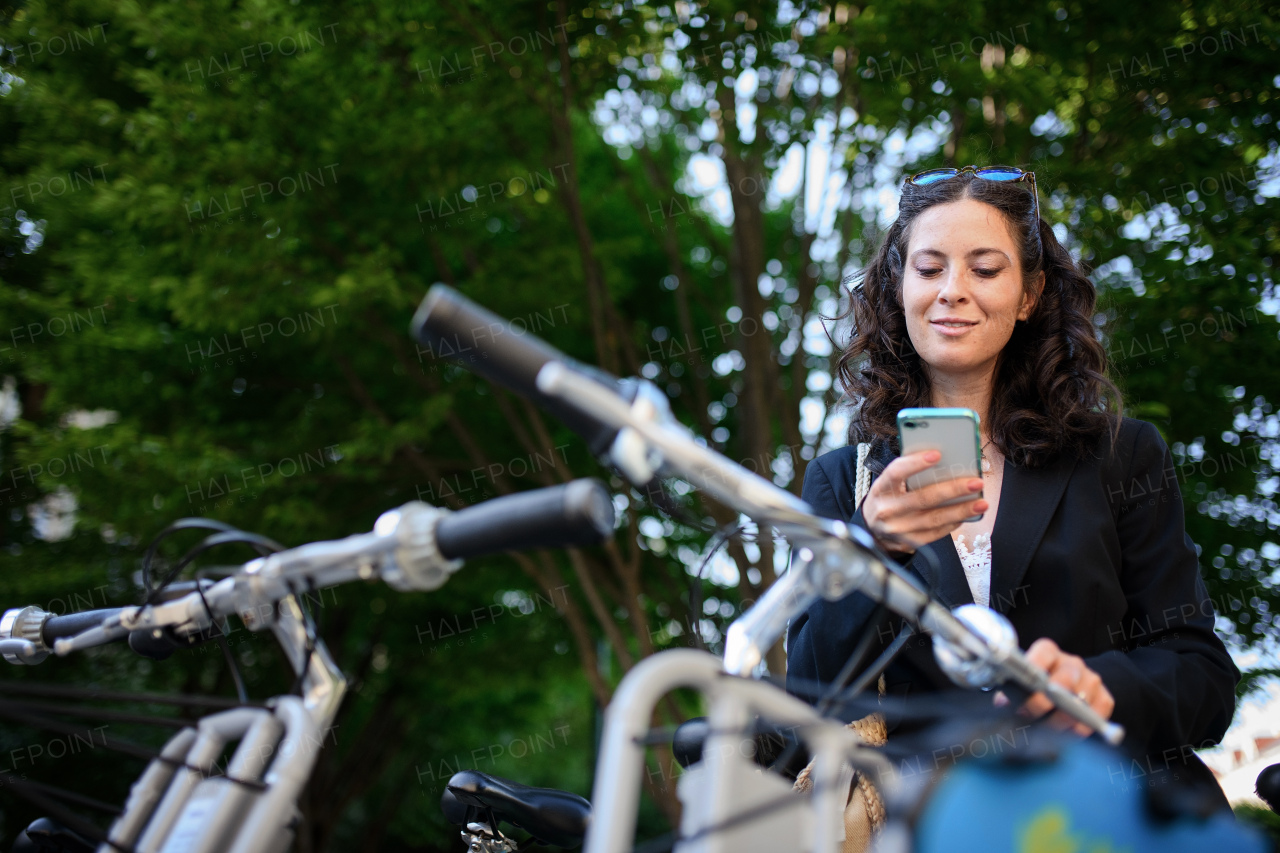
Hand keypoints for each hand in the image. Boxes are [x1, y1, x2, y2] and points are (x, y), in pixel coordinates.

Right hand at [859, 450, 987, 554]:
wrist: (872, 531)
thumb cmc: (887, 499)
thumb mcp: (888, 484)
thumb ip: (908, 474)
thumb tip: (942, 461)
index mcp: (881, 489)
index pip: (896, 472)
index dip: (915, 463)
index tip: (937, 454)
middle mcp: (887, 510)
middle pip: (923, 498)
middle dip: (952, 489)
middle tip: (975, 482)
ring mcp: (898, 529)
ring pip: (934, 518)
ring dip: (961, 510)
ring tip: (981, 503)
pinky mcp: (909, 542)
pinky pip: (936, 533)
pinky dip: (953, 523)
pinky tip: (966, 515)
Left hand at [1018, 638, 1115, 736]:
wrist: (1066, 689)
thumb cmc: (1035, 687)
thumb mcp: (1020, 683)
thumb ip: (1011, 689)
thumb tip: (1003, 703)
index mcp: (1048, 652)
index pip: (1042, 654)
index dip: (1030, 675)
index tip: (1016, 697)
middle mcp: (1072, 662)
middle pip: (1064, 680)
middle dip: (1043, 703)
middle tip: (1027, 717)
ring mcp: (1091, 679)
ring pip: (1080, 701)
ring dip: (1060, 721)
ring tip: (1044, 730)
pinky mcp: (1104, 697)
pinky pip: (1096, 716)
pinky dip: (1079, 729)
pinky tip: (1064, 734)